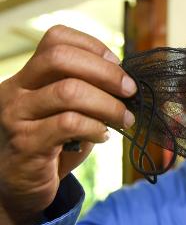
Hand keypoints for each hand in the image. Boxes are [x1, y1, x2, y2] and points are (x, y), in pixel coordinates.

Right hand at [0, 25, 135, 224]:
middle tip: (130, 89)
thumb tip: (126, 80)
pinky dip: (95, 127)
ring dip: (108, 104)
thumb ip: (87, 91)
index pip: (56, 38)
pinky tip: (103, 136)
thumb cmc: (51, 143)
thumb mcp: (68, 110)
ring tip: (124, 118)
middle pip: (61, 57)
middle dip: (106, 72)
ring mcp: (17, 114)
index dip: (93, 46)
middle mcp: (17, 88)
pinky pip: (69, 124)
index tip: (118, 65)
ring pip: (69, 91)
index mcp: (29, 74)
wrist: (19, 186)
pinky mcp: (25, 142)